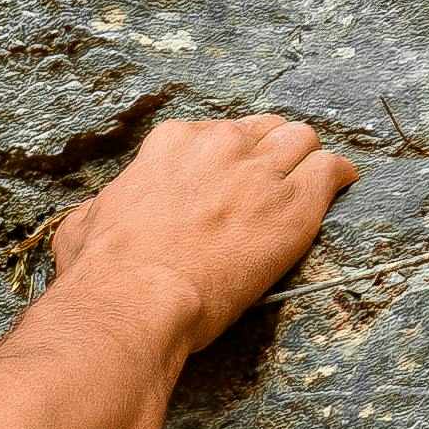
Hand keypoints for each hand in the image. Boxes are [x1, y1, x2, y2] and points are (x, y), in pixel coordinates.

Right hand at [45, 108, 356, 346]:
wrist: (136, 299)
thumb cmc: (103, 272)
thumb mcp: (83, 226)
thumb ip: (102, 208)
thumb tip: (100, 214)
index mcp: (172, 144)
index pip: (215, 132)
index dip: (227, 155)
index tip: (231, 174)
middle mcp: (220, 146)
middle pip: (265, 129)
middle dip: (273, 149)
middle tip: (277, 174)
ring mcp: (260, 173)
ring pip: (302, 140)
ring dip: (308, 157)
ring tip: (314, 175)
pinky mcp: (294, 206)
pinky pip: (333, 170)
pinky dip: (341, 175)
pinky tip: (346, 183)